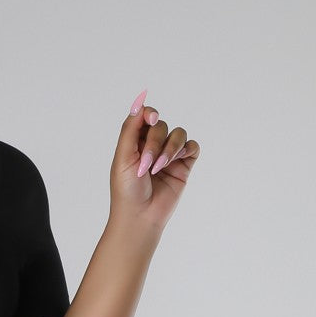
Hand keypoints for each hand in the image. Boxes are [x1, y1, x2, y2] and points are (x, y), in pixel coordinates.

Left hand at [109, 87, 200, 233]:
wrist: (140, 216)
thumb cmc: (127, 190)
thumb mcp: (123, 156)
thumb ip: (131, 128)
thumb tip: (139, 101)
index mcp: (135, 142)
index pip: (146, 116)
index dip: (149, 115)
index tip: (150, 121)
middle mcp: (152, 145)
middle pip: (161, 126)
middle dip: (155, 142)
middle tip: (147, 165)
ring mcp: (169, 155)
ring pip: (178, 133)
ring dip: (170, 148)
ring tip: (159, 168)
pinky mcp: (183, 165)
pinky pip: (192, 146)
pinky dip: (186, 150)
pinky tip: (176, 162)